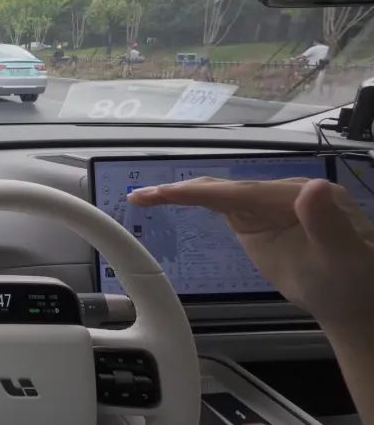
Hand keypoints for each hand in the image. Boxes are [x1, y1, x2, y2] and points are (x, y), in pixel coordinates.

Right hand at [128, 177, 373, 329]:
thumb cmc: (352, 285)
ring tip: (146, 197)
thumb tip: (311, 188)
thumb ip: (328, 224)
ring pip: (222, 195)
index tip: (162, 194)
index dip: (200, 192)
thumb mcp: (345, 257)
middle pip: (227, 189)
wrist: (355, 305)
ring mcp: (271, 207)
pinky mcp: (261, 221)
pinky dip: (197, 201)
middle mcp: (284, 194)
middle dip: (183, 190)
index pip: (242, 192)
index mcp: (302, 197)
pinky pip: (226, 205)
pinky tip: (175, 198)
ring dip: (184, 194)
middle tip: (141, 196)